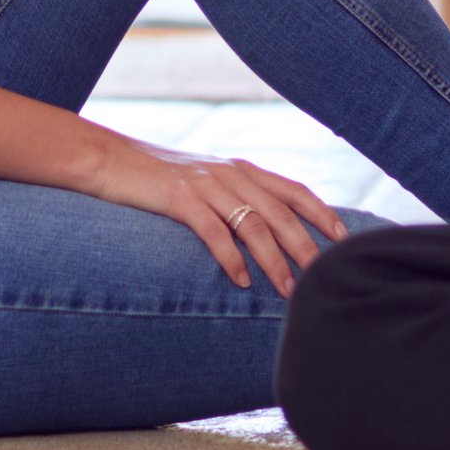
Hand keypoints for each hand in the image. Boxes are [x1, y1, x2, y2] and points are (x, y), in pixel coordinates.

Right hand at [80, 135, 349, 291]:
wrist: (106, 159)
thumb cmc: (154, 178)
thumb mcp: (202, 181)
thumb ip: (232, 198)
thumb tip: (263, 231)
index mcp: (239, 169)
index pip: (293, 189)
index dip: (321, 213)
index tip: (343, 237)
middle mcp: (228, 173)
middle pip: (280, 211)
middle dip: (305, 246)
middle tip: (322, 276)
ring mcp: (204, 184)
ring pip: (252, 223)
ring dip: (273, 260)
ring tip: (286, 290)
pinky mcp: (178, 197)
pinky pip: (213, 231)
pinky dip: (230, 258)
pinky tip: (240, 281)